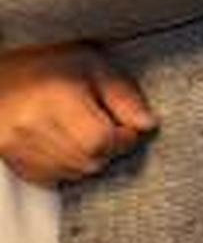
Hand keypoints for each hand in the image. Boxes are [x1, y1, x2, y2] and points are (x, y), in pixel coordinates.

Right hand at [0, 43, 154, 185]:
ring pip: (74, 172)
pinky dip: (68, 165)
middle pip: (90, 160)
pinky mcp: (11, 159)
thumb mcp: (94, 66)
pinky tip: (66, 142)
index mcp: (56, 100)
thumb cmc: (50, 65)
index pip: (102, 140)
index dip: (124, 137)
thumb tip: (147, 124)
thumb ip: (123, 96)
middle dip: (110, 148)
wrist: (1, 73)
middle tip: (107, 126)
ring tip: (84, 131)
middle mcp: (32, 126)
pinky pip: (52, 177)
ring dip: (90, 157)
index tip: (127, 126)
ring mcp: (16, 146)